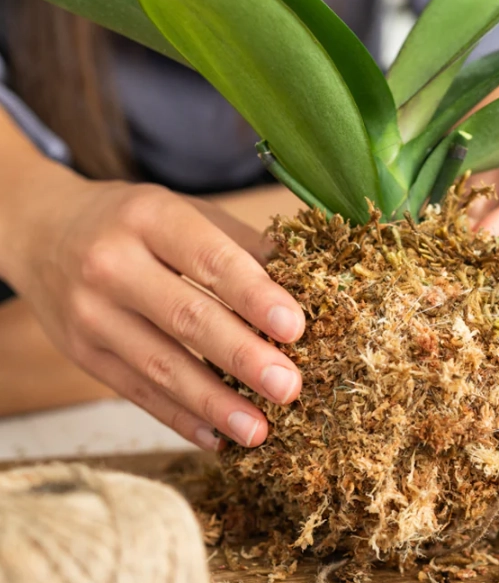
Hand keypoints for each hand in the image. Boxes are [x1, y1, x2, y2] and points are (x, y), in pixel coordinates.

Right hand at [5, 165, 304, 449]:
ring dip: (214, 404)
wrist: (41, 231)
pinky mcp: (83, 352)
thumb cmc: (133, 221)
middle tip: (289, 387)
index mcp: (150, 218)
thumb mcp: (182, 211)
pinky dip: (178, 418)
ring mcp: (91, 313)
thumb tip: (307, 281)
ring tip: (259, 430)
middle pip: (186, 318)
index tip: (295, 328)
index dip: (254, 296)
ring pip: (160, 366)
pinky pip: (135, 391)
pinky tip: (215, 438)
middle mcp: (113, 264)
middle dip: (242, 357)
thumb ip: (240, 245)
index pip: (210, 260)